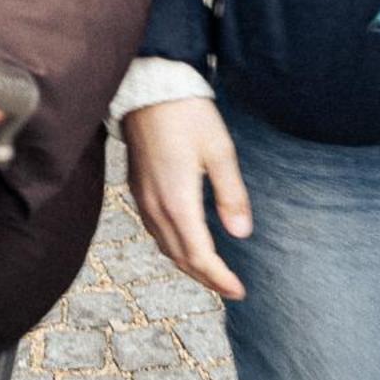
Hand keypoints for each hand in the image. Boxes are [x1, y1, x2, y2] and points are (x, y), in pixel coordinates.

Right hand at [123, 98, 251, 300]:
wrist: (151, 88)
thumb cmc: (188, 115)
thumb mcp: (220, 151)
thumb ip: (230, 195)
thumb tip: (241, 233)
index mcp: (177, 202)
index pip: (199, 256)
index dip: (219, 278)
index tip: (239, 290)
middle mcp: (155, 207)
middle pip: (180, 258)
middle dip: (206, 278)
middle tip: (230, 288)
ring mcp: (142, 199)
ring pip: (165, 246)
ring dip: (188, 264)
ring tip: (212, 272)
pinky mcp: (137, 188)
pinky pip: (155, 230)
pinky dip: (174, 245)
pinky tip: (187, 241)